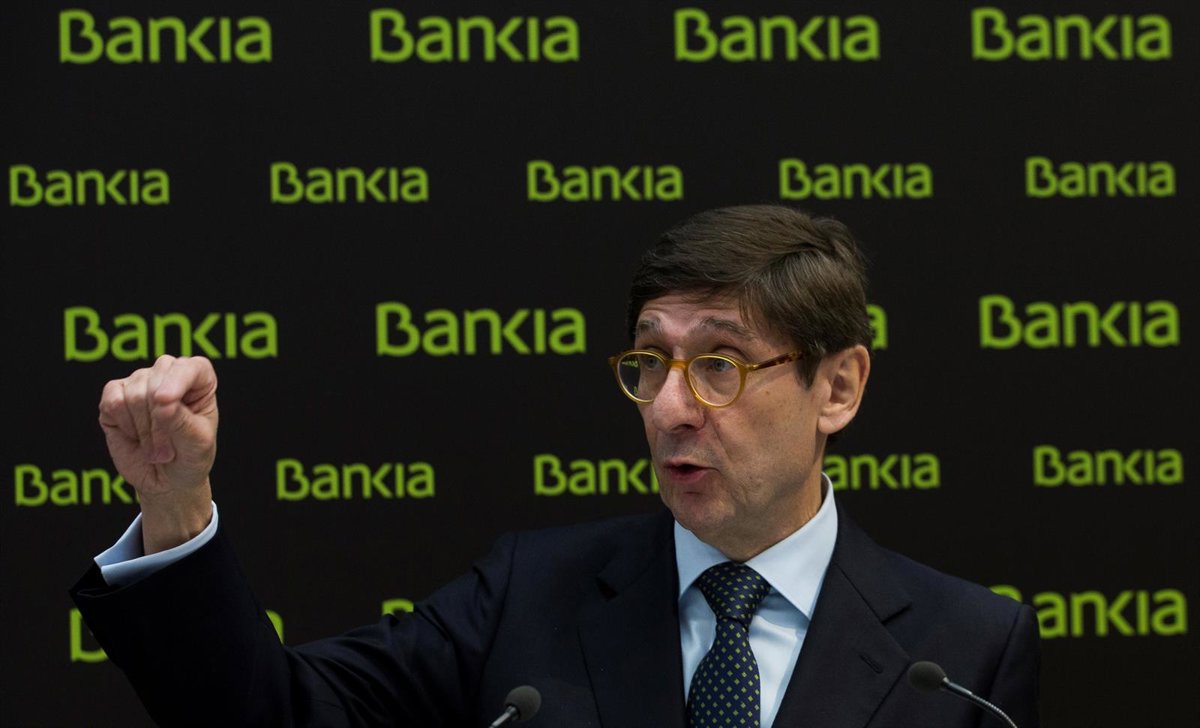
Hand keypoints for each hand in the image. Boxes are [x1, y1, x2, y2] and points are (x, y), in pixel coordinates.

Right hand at [99, 355, 217, 551]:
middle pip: (156, 382)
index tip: (166, 401)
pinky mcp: (115, 396)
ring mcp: (140, 382)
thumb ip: (182, 421)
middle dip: (159, 423)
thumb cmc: (190, 457)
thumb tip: (160, 400)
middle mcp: (169, 374)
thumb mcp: (197, 444)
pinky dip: (123, 423)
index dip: (178, 381)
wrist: (166, 480)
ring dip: (143, 430)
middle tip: (167, 449)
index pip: (192, 368)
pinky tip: (134, 434)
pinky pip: (113, 401)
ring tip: (154, 445)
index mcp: (199, 381)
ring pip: (134, 393)